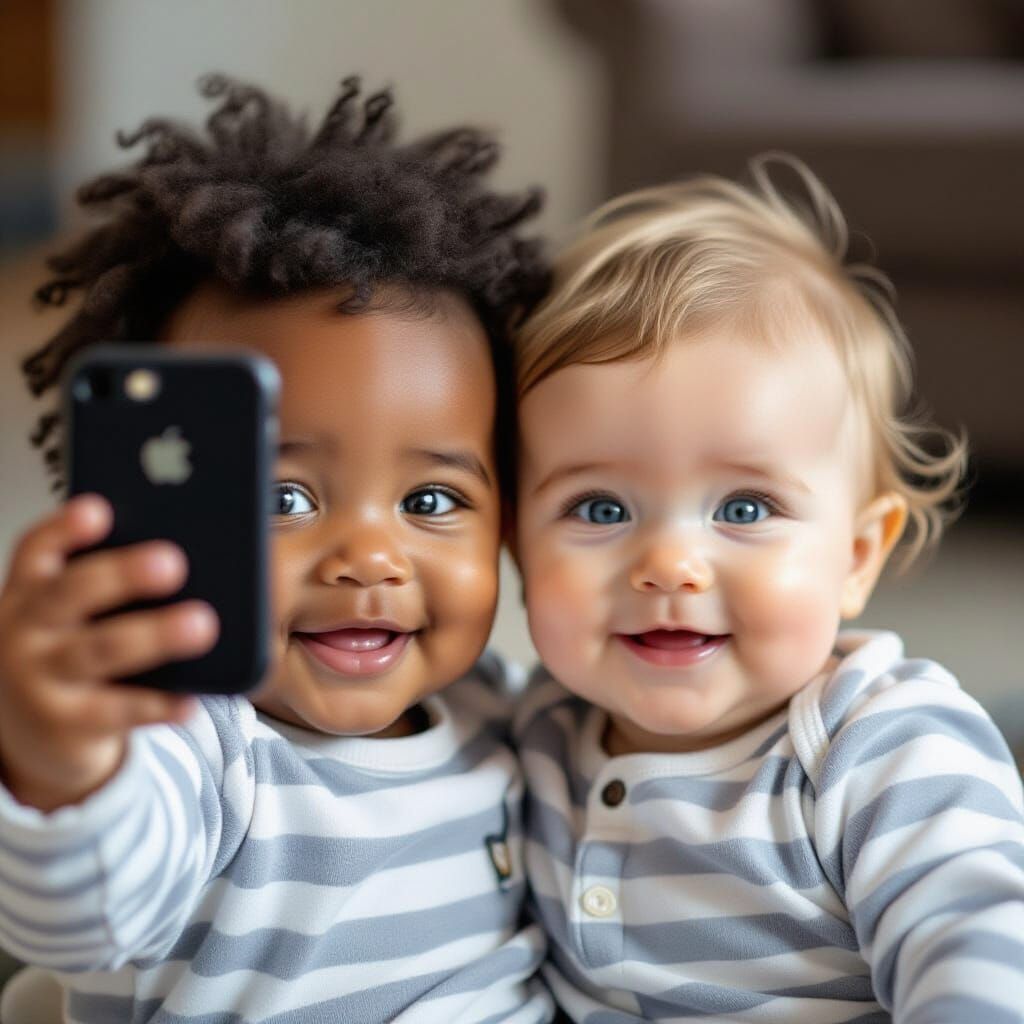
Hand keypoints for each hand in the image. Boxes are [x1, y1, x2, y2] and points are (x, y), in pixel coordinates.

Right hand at [0, 494, 217, 810]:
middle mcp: (24, 630)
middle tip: (174, 562)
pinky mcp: (64, 725)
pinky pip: (117, 710)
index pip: (38, 549)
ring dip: (154, 636)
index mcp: (31, 590)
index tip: (99, 509)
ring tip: (202, 624)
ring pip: (99, 651)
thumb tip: (184, 555)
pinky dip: (158, 703)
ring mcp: (40, 679)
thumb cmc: (69, 650)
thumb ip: (109, 584)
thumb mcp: (74, 614)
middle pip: (71, 593)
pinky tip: (190, 699)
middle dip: (122, 575)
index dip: (65, 529)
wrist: (34, 729)